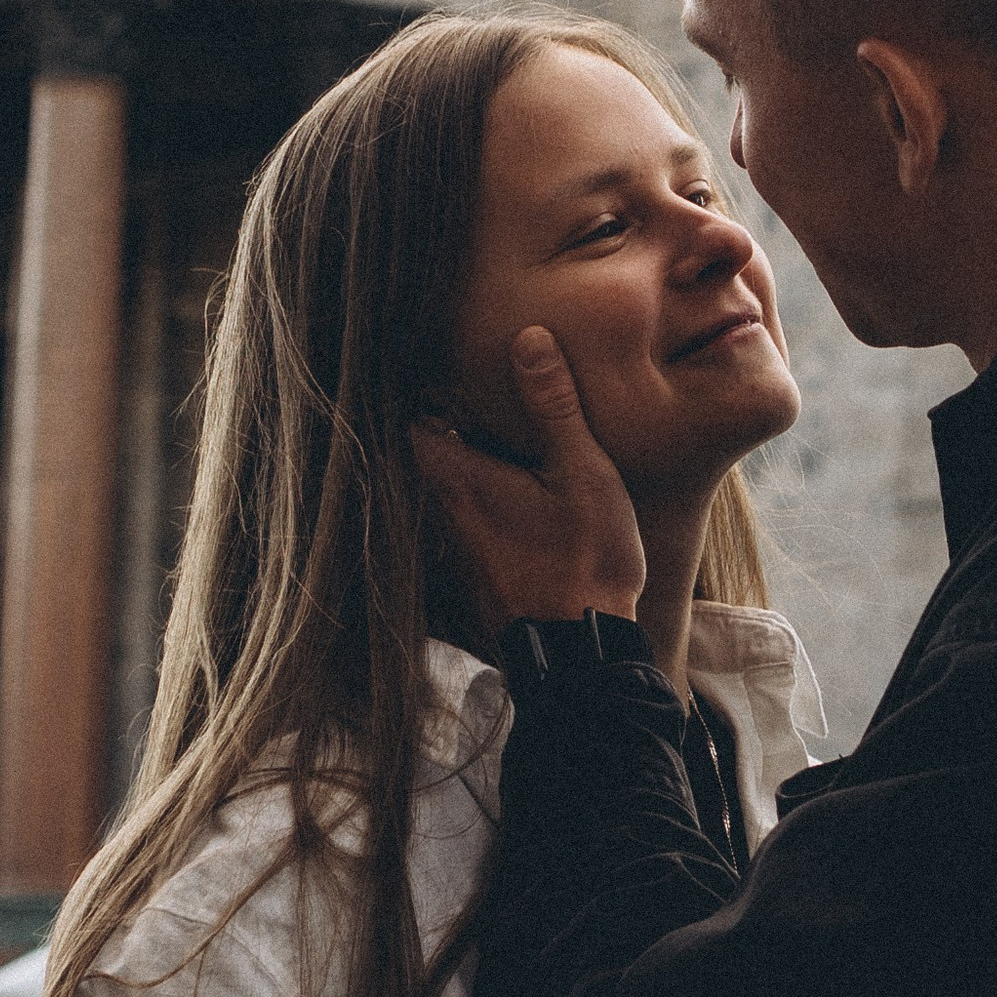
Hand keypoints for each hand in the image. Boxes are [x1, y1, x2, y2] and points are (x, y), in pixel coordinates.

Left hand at [411, 328, 646, 637]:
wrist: (583, 657)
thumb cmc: (583, 561)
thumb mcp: (581, 472)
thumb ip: (553, 406)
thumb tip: (528, 339)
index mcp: (460, 480)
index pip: (414, 422)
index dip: (426, 393)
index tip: (448, 369)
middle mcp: (444, 516)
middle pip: (428, 458)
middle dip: (451, 428)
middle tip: (483, 399)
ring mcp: (456, 555)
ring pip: (447, 497)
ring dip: (468, 471)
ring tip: (504, 445)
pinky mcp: (475, 582)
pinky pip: (467, 531)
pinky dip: (482, 509)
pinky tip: (518, 505)